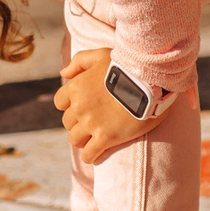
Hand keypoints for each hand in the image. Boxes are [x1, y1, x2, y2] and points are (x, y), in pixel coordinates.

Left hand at [55, 46, 158, 164]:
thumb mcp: (101, 54)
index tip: (82, 106)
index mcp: (76, 87)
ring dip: (83, 139)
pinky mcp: (106, 138)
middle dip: (78, 123)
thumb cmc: (127, 66)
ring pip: (75, 139)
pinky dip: (90, 156)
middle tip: (93, 121)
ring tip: (95, 137)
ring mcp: (91, 124)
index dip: (70, 105)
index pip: (59, 103)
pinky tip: (97, 153)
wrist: (150, 82)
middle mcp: (79, 106)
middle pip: (68, 123)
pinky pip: (89, 154)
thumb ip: (79, 61)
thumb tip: (63, 74)